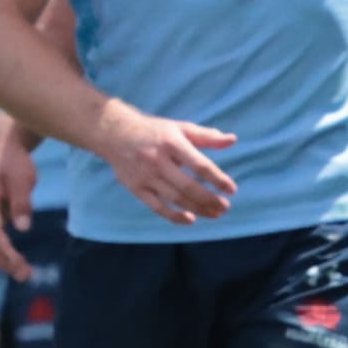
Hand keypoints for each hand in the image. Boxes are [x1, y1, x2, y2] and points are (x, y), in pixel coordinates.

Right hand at [0, 131, 37, 281]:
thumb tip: (23, 227)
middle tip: (25, 276)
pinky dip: (3, 251)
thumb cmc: (15, 161)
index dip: (6, 252)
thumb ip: (22, 203)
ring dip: (4, 259)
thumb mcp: (23, 178)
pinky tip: (16, 261)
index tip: (20, 266)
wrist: (5, 147)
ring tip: (23, 273)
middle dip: (5, 261)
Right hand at [94, 104, 236, 225]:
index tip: (232, 189)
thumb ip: (207, 136)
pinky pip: (157, 207)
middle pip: (188, 186)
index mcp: (171, 142)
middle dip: (209, 199)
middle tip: (225, 207)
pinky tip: (191, 219)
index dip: (217, 179)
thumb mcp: (180, 128)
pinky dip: (174, 216)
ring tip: (215, 213)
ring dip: (198, 209)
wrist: (114, 133)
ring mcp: (146, 176)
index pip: (199, 164)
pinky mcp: (136, 188)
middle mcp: (158, 160)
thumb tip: (232, 140)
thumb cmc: (154, 131)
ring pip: (175, 199)